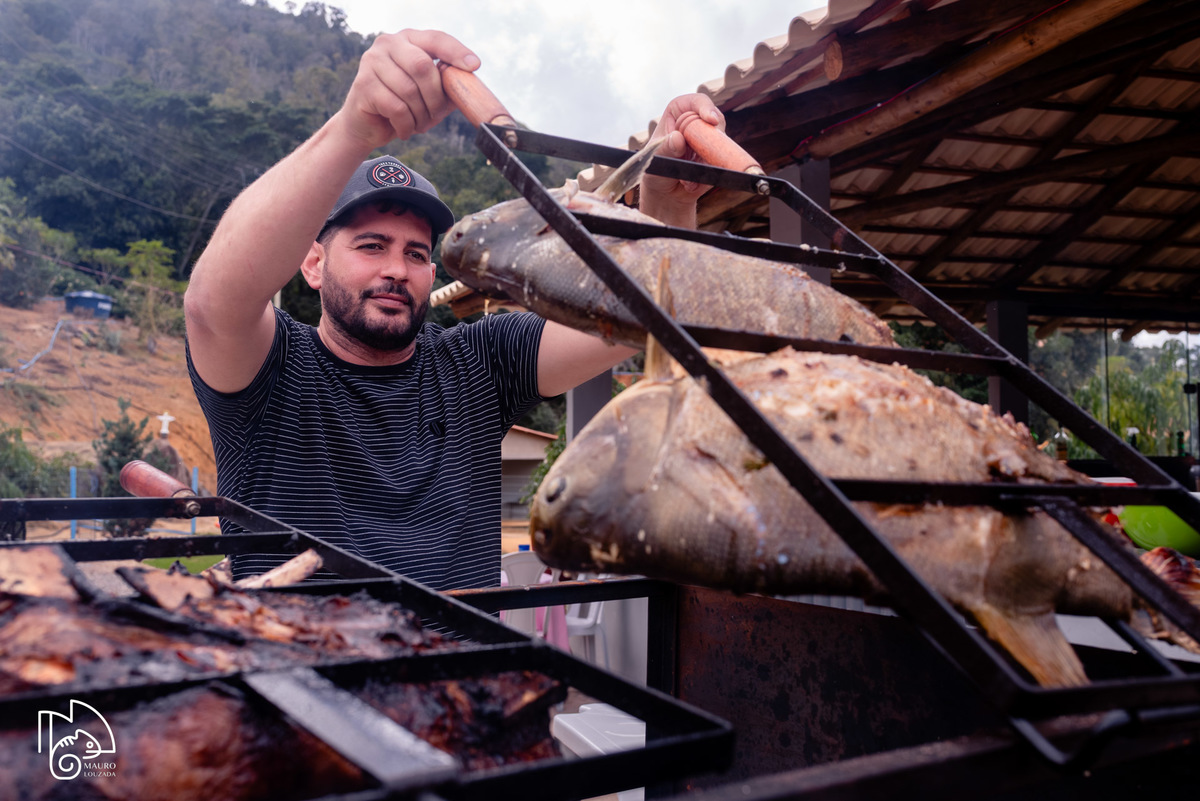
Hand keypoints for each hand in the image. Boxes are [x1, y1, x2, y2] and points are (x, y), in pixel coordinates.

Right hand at [338, 29, 479, 147]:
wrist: (367, 126)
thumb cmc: (404, 107)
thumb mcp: (431, 95)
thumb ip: (448, 86)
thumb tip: (469, 83)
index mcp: (409, 39)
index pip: (436, 39)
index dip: (456, 52)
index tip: (474, 66)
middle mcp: (388, 44)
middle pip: (422, 66)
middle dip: (435, 97)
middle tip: (436, 116)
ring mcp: (372, 62)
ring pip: (409, 90)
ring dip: (420, 116)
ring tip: (418, 125)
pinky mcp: (364, 84)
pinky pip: (396, 107)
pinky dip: (406, 125)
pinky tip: (404, 130)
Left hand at [639, 93, 725, 228]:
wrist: (665, 193)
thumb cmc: (655, 169)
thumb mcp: (654, 158)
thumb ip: (665, 148)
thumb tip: (678, 138)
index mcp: (679, 112)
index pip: (697, 102)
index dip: (706, 108)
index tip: (711, 120)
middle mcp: (697, 123)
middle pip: (716, 122)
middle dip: (713, 139)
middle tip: (701, 156)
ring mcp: (710, 141)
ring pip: (721, 145)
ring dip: (705, 163)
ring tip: (684, 178)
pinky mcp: (718, 158)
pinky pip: (721, 164)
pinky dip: (706, 176)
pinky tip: (690, 184)